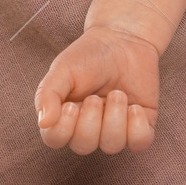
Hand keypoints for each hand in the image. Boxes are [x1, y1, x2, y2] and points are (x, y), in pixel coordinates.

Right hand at [34, 25, 160, 153]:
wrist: (124, 39)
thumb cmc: (89, 56)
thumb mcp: (62, 69)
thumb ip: (48, 94)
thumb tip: (44, 122)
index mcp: (64, 117)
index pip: (55, 139)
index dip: (63, 127)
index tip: (72, 104)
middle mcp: (89, 129)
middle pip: (83, 146)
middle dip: (90, 120)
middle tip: (95, 96)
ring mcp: (115, 129)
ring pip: (111, 145)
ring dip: (114, 118)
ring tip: (118, 93)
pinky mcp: (141, 125)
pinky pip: (140, 142)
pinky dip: (137, 126)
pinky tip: (135, 107)